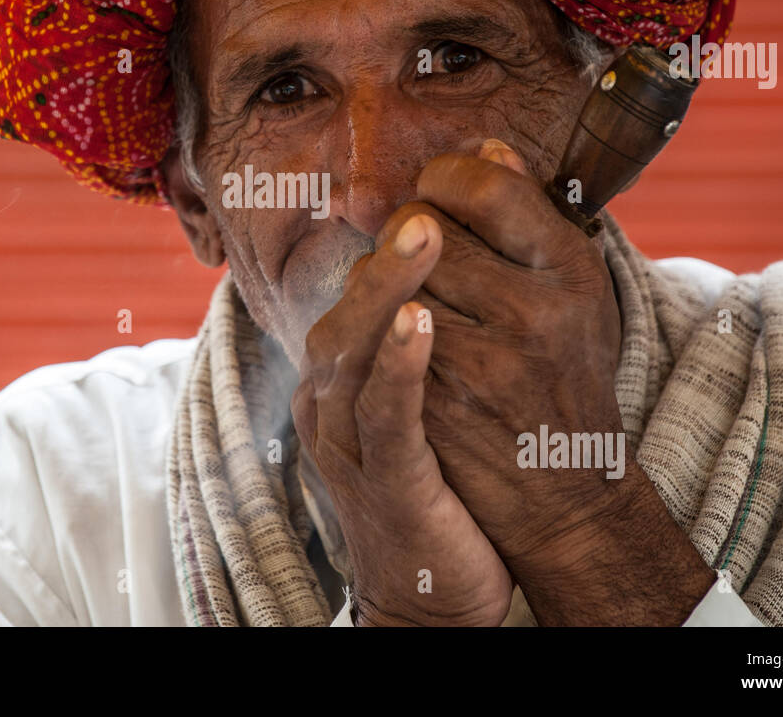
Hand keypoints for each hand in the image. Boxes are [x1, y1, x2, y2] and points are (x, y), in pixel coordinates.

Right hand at [292, 213, 512, 626]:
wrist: (434, 589)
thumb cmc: (440, 484)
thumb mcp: (424, 404)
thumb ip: (424, 336)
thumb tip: (452, 262)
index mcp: (339, 382)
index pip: (350, 301)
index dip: (384, 248)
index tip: (430, 194)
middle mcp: (330, 405)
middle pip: (341, 315)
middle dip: (382, 256)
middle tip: (421, 204)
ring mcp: (348, 443)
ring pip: (351, 352)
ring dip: (387, 290)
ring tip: (425, 234)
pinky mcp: (383, 480)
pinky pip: (385, 415)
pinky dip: (398, 364)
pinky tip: (424, 323)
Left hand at [374, 139, 713, 623]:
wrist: (565, 497)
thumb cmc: (564, 379)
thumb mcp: (575, 295)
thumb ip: (533, 221)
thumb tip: (487, 150)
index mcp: (573, 273)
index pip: (486, 186)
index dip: (448, 176)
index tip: (440, 188)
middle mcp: (535, 313)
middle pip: (423, 226)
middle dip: (406, 229)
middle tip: (414, 243)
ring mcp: (481, 363)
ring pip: (386, 278)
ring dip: (381, 277)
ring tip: (403, 290)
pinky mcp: (434, 405)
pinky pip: (373, 335)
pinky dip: (371, 328)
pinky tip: (389, 334)